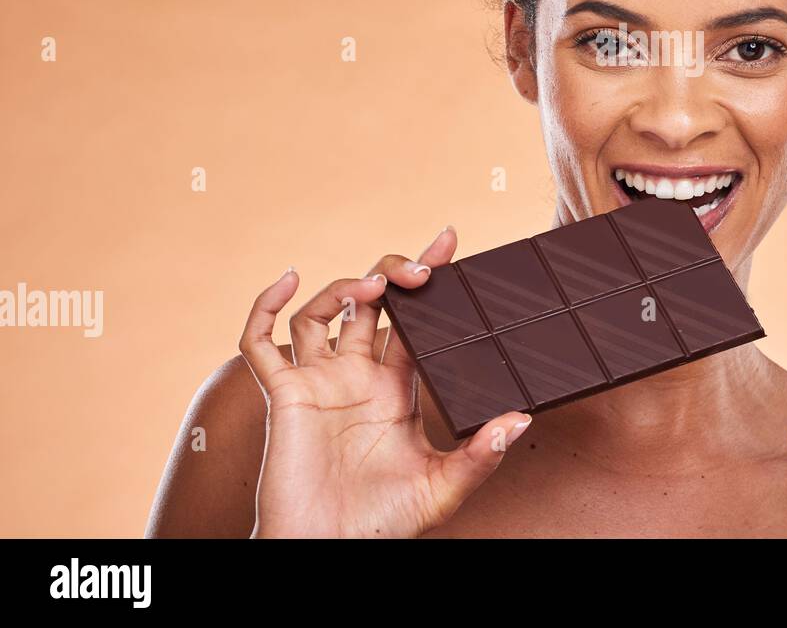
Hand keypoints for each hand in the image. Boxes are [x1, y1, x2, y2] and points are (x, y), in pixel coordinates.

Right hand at [239, 228, 530, 537]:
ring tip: (375, 290)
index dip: (428, 279)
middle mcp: (357, 376)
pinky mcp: (283, 396)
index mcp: (395, 388)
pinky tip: (288, 281)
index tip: (449, 241)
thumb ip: (480, 455)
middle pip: (370, 304)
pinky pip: (258, 344)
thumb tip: (520, 419)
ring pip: (321, 313)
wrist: (329, 552)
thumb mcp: (442, 487)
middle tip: (421, 270)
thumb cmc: (383, 524)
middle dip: (392, 275)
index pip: (415, 320)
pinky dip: (265, 307)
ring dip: (344, 288)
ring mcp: (318, 382)